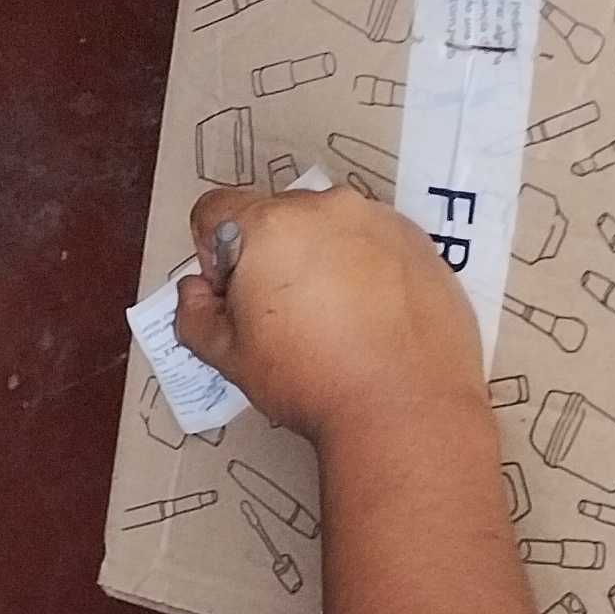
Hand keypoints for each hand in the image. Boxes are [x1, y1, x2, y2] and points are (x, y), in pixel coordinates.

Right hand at [174, 183, 485, 444]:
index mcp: (269, 226)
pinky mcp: (419, 241)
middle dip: (269, 254)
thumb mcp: (230, 358)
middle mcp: (325, 207)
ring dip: (319, 257)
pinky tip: (369, 317)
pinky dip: (363, 267)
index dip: (212, 253)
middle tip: (283, 313)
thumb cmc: (311, 380)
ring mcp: (379, 220)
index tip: (233, 294)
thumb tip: (196, 291)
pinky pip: (373, 241)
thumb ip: (196, 315)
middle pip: (276, 215)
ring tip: (333, 317)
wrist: (407, 406)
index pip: (215, 209)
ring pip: (328, 227)